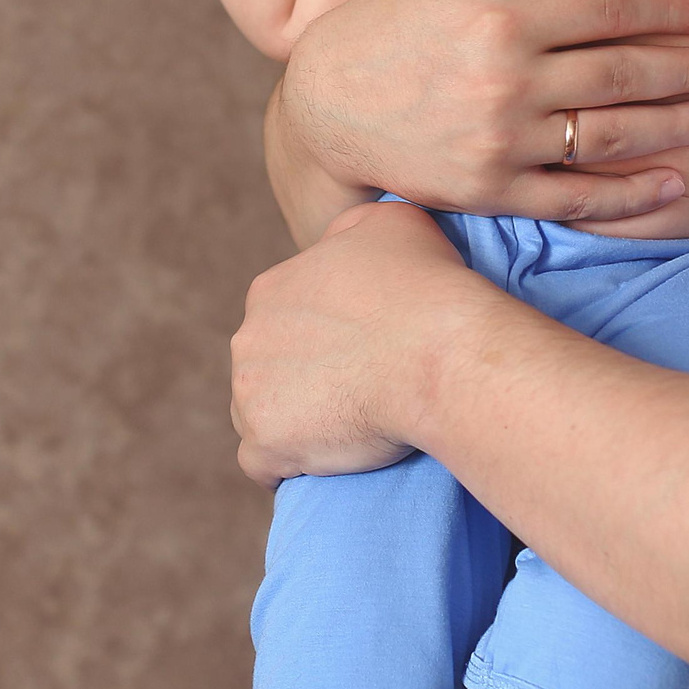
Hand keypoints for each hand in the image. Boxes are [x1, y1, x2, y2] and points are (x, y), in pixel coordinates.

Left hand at [230, 199, 495, 485]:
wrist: (440, 354)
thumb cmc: (425, 286)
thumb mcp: (388, 221)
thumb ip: (349, 233)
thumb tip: (342, 246)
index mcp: (271, 289)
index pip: (282, 319)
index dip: (320, 336)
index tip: (358, 349)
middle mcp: (248, 338)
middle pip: (266, 366)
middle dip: (301, 378)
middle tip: (356, 389)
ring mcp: (250, 394)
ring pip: (258, 414)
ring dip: (292, 421)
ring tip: (343, 427)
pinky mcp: (266, 444)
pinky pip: (261, 464)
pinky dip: (284, 466)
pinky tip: (316, 464)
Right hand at [275, 0, 688, 227]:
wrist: (329, 104)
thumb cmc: (392, 10)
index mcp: (501, 15)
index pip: (609, 8)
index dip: (666, 9)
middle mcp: (507, 81)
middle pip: (623, 74)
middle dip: (688, 70)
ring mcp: (501, 143)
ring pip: (612, 135)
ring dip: (676, 127)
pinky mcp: (492, 191)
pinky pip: (579, 197)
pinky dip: (632, 194)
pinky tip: (672, 183)